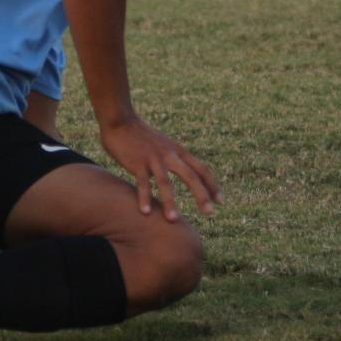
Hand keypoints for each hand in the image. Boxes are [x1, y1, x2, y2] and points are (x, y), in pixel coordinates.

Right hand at [100, 116, 221, 221]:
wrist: (120, 120)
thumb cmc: (140, 135)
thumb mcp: (164, 144)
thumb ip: (174, 156)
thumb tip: (184, 169)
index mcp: (178, 151)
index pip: (201, 169)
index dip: (212, 185)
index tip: (221, 202)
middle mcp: (169, 154)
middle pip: (191, 176)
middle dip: (202, 195)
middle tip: (210, 214)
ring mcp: (153, 158)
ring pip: (165, 182)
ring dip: (170, 202)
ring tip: (174, 220)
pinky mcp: (136, 162)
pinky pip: (142, 182)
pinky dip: (144, 197)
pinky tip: (145, 212)